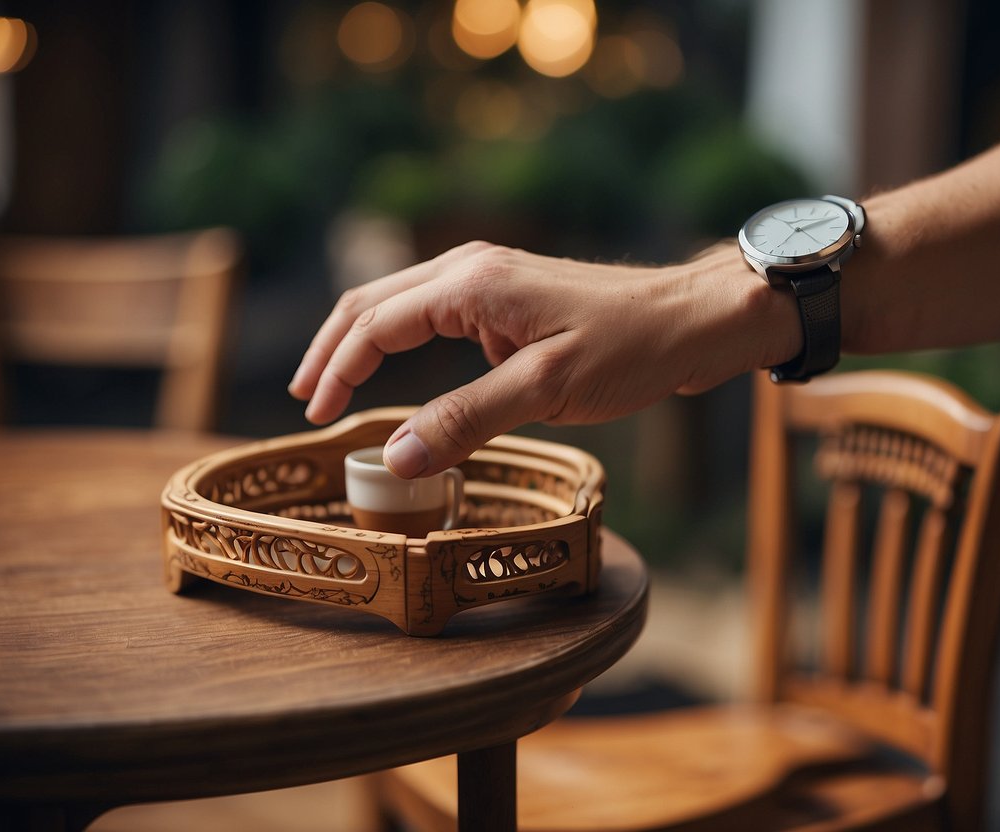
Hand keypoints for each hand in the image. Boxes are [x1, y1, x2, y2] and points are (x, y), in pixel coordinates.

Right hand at [289, 241, 801, 476]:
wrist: (692, 320)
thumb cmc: (629, 347)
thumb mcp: (545, 391)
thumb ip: (466, 420)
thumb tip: (394, 457)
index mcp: (471, 283)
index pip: (375, 324)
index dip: (337, 370)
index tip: (317, 417)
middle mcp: (472, 268)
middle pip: (374, 303)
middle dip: (333, 349)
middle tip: (307, 400)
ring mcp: (492, 279)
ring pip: (402, 305)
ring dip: (363, 344)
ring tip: (335, 387)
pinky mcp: (510, 299)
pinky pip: (436, 315)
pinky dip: (404, 344)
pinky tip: (405, 378)